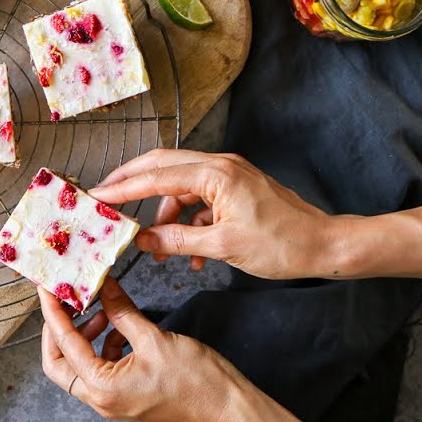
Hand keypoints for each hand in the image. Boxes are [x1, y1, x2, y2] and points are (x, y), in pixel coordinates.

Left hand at [39, 280, 314, 421]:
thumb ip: (122, 311)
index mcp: (102, 387)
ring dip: (84, 334)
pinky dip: (104, 344)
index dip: (53, 311)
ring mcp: (112, 400)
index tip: (47, 287)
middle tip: (66, 299)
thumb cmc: (198, 381)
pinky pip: (102, 368)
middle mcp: (101, 399)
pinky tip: (120, 325)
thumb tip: (102, 286)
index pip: (64, 343)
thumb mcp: (154, 338)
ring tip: (101, 308)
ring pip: (79, 364)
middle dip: (59, 329)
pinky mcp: (125, 396)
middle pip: (59, 361)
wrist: (229, 407)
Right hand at [87, 149, 338, 279]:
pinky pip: (200, 200)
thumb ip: (178, 240)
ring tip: (159, 250)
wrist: (325, 245)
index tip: (96, 196)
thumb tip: (142, 240)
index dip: (122, 188)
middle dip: (133, 184)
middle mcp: (220, 165)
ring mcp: (229, 175)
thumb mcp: (223, 246)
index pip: (156, 175)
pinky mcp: (236, 189)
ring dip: (166, 217)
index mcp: (215, 173)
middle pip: (163, 167)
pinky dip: (190, 223)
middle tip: (106, 197)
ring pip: (181, 188)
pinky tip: (194, 256)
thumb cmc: (283, 244)